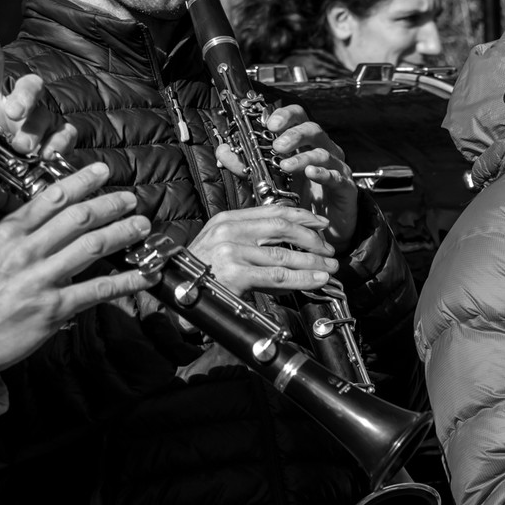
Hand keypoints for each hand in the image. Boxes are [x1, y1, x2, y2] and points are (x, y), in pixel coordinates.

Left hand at [0, 34, 74, 159]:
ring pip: (45, 116)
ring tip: (21, 148)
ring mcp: (42, 119)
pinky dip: (59, 142)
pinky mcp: (58, 136)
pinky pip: (66, 133)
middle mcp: (19, 103)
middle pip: (30, 86)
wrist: (3, 178)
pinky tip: (48, 154)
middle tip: (14, 112)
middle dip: (25, 97)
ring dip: (34, 131)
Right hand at [0, 162, 151, 372]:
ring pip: (92, 247)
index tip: (102, 171)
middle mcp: (24, 252)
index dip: (81, 182)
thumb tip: (59, 215)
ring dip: (123, 233)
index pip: (50, 199)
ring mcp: (41, 279)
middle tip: (131, 199)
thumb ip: (23, 235)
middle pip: (77, 218)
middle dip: (110, 205)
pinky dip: (128, 281)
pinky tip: (146, 274)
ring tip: (142, 226)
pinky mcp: (55, 307)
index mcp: (8, 235)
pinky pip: (99, 289)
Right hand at [187, 205, 337, 296]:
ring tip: (329, 268)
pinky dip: (302, 278)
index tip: (321, 222)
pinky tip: (316, 280)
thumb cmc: (200, 273)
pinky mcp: (235, 274)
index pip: (273, 211)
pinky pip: (278, 276)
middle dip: (312, 238)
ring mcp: (231, 251)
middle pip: (282, 228)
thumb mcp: (221, 246)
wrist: (174, 294)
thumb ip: (250, 240)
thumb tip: (289, 245)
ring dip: (312, 261)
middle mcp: (229, 231)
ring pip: (284, 255)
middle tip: (329, 249)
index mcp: (227, 220)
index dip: (302, 215)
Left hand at [216, 105, 358, 255]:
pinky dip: (324, 174)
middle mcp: (322, 151)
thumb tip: (223, 151)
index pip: (298, 118)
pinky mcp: (346, 188)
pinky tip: (311, 174)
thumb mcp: (269, 181)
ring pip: (323, 153)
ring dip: (303, 158)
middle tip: (277, 145)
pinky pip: (337, 176)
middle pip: (313, 129)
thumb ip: (246, 165)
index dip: (285, 115)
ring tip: (286, 165)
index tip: (269, 123)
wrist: (322, 231)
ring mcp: (337, 168)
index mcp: (304, 145)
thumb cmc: (299, 200)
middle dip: (294, 134)